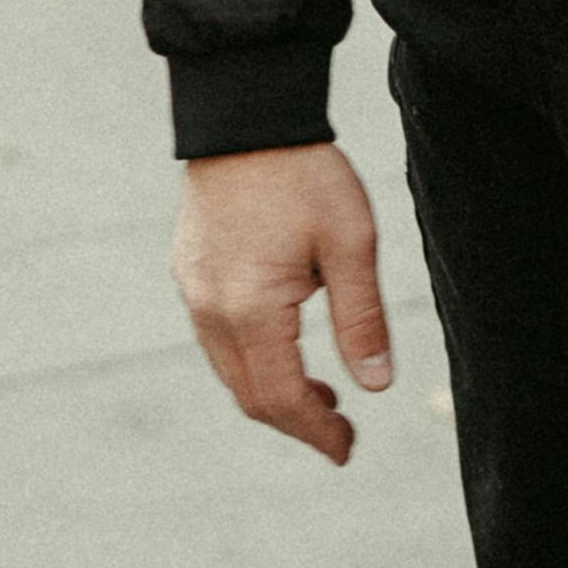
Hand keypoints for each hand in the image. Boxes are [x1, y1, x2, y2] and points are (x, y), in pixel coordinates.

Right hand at [174, 141, 392, 460]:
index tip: (347, 449)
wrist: (246, 118)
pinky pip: (217, 339)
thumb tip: (376, 386)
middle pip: (249, 394)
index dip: (315, 432)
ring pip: (230, 370)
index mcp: (250, 309)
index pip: (280, 398)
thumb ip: (361, 319)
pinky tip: (286, 351)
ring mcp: (194, 291)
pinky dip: (252, 361)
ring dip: (273, 392)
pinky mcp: (190, 272)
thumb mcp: (351, 244)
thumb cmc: (306, 176)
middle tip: (341, 432)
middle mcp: (211, 309)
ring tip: (323, 397)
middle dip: (295, 422)